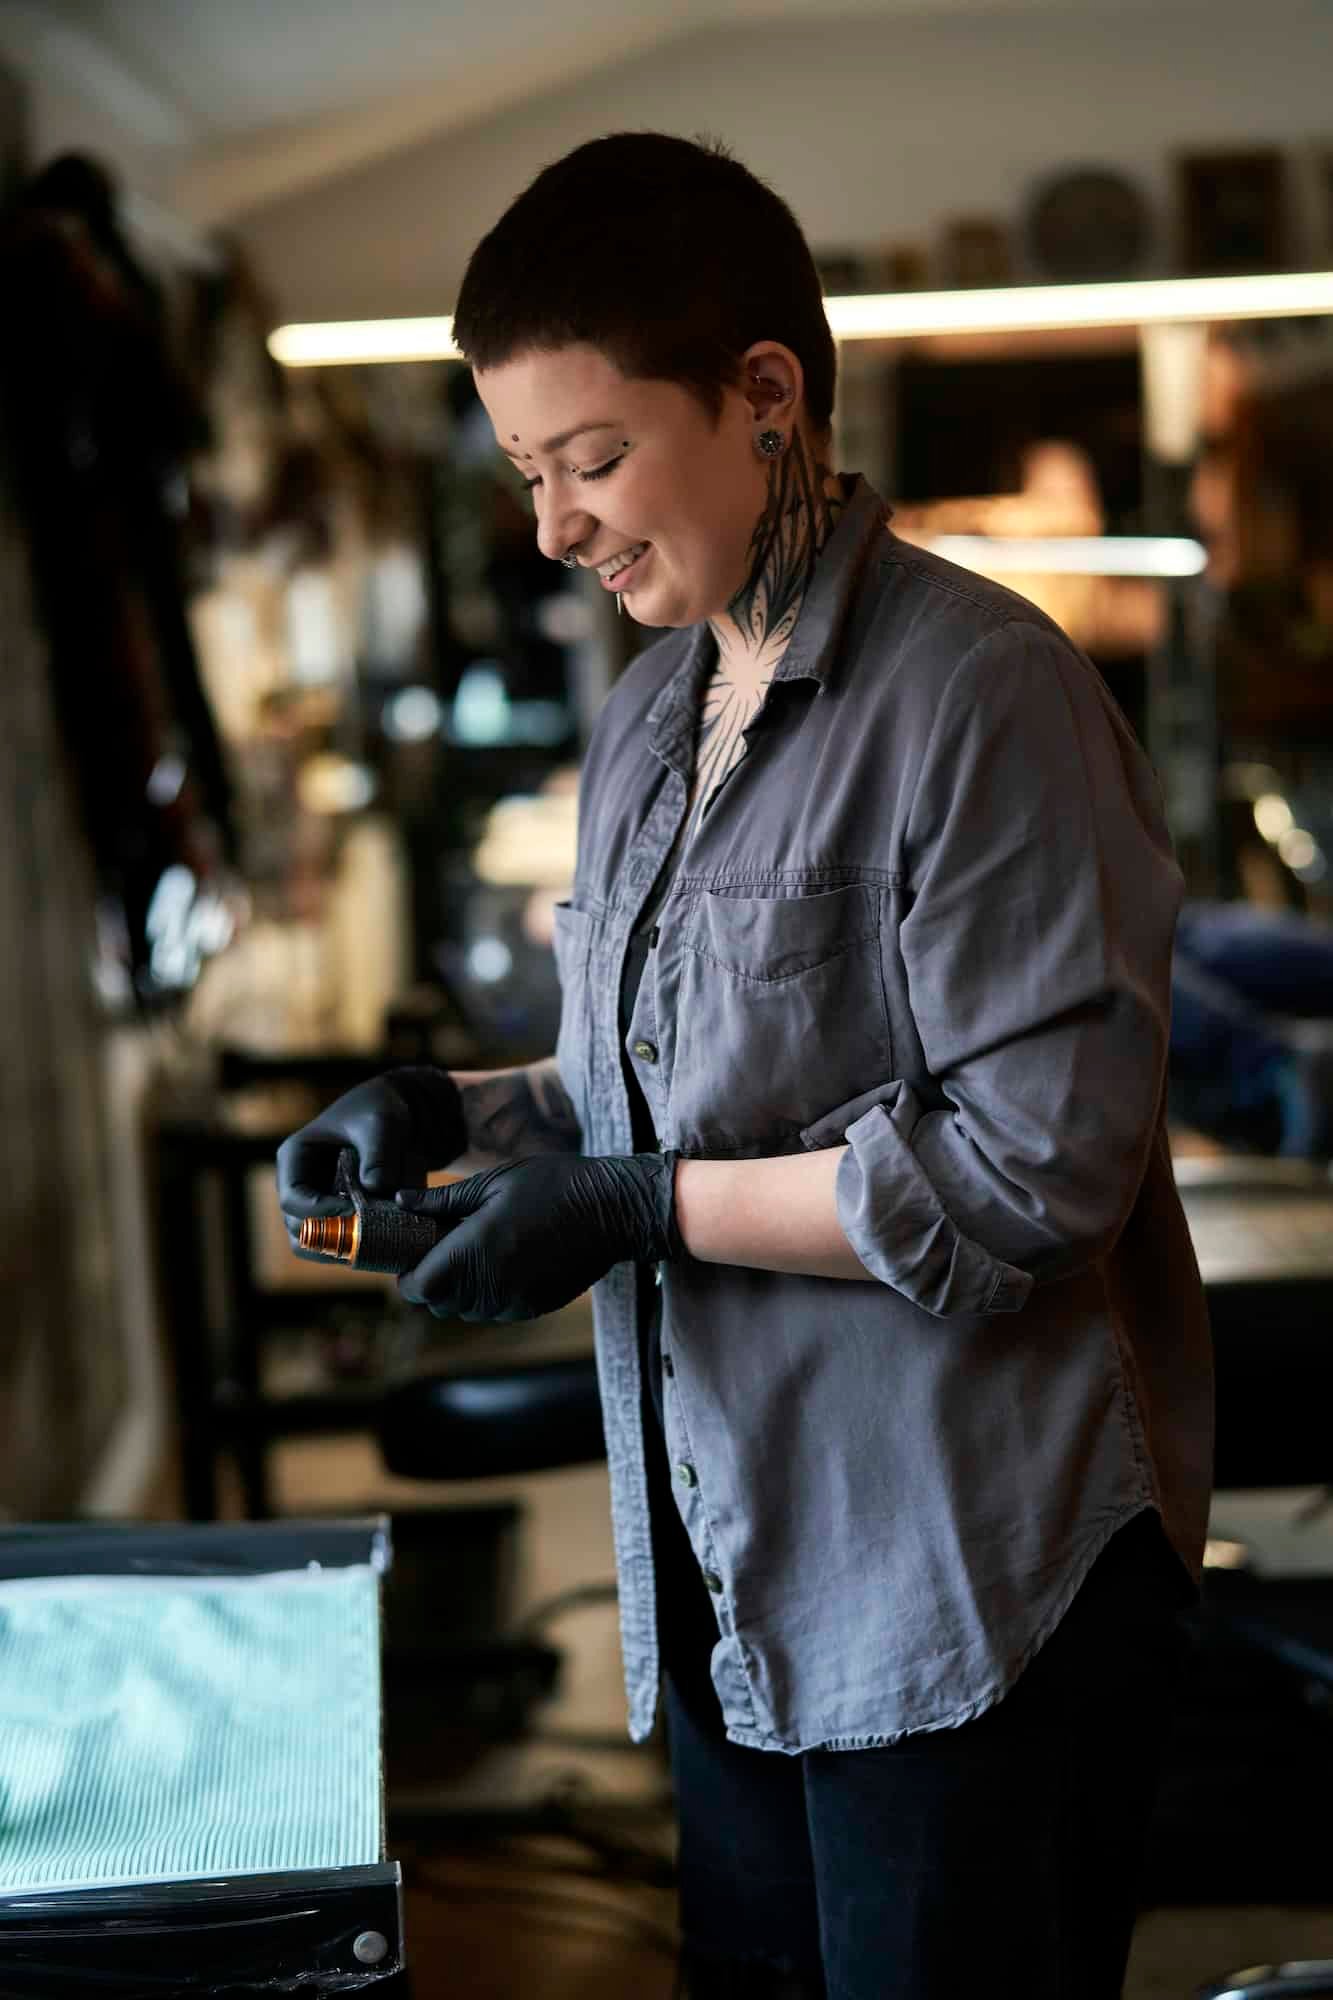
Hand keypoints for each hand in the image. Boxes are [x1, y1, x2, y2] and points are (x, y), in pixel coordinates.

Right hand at [276, 1068, 466, 1254]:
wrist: (397, 1119)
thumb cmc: (380, 1111)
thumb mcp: (382, 1123)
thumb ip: (379, 1153)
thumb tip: (375, 1188)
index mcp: (294, 1159)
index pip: (292, 1198)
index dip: (320, 1211)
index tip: (355, 1211)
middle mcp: (298, 1188)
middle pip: (301, 1232)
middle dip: (336, 1235)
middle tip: (371, 1233)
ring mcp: (316, 1207)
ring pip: (319, 1248)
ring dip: (349, 1248)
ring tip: (380, 1239)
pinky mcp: (338, 1220)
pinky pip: (342, 1247)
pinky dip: (364, 1248)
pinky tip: (389, 1238)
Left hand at [395, 1152, 680, 1320]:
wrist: (613, 1209)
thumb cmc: (553, 1185)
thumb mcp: (493, 1182)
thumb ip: (443, 1201)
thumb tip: (402, 1203)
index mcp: (472, 1253)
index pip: (417, 1287)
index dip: (409, 1273)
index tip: (416, 1250)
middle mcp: (490, 1287)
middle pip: (438, 1303)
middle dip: (433, 1279)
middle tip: (445, 1245)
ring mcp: (515, 1302)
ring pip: (467, 1310)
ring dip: (461, 1288)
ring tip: (476, 1251)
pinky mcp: (535, 1307)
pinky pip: (497, 1310)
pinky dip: (490, 1293)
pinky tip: (505, 1260)